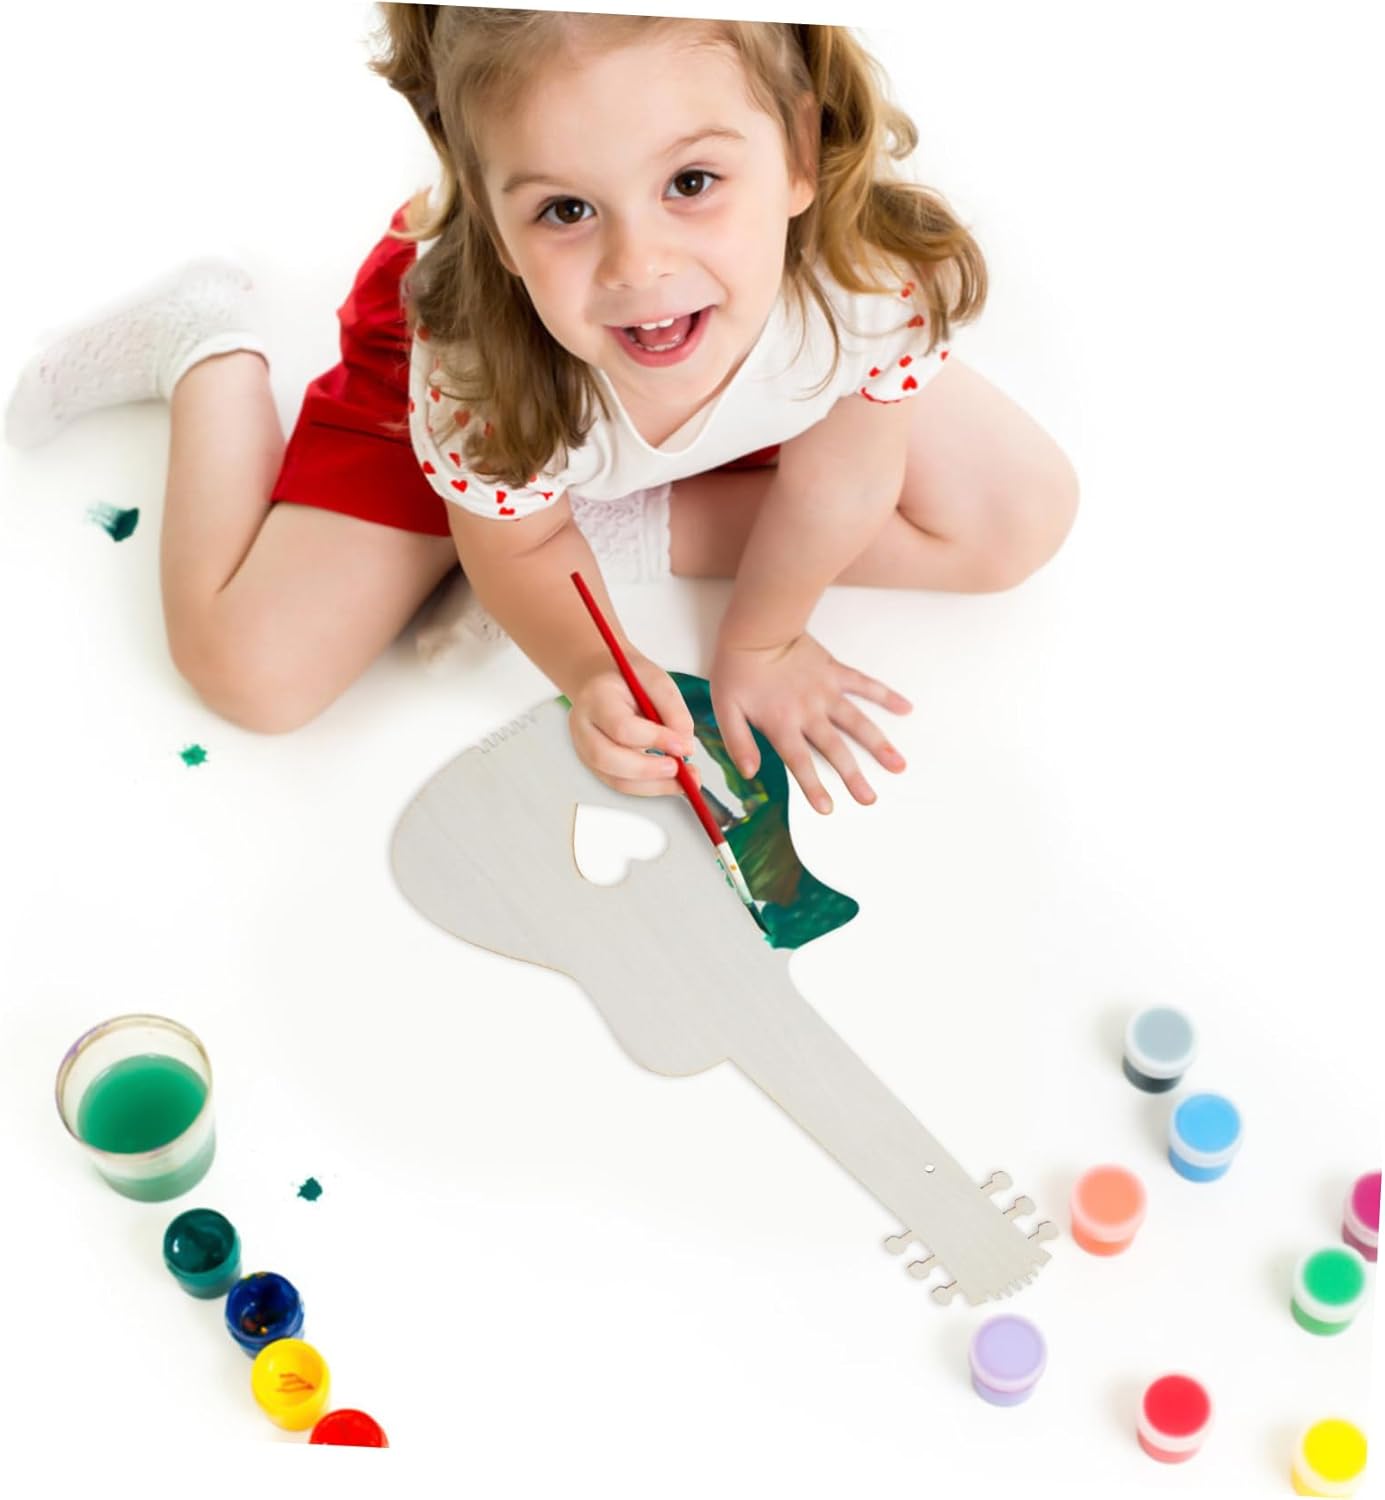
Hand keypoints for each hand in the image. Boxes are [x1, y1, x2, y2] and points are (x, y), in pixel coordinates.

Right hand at [566, 649, 696, 798]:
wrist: (601, 681)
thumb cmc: (627, 679)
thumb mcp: (655, 681)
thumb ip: (673, 711)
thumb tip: (685, 748)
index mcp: (596, 698)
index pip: (621, 727)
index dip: (654, 740)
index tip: (683, 746)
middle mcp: (583, 727)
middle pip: (608, 759)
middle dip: (649, 770)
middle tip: (680, 769)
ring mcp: (585, 749)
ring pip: (615, 779)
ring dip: (653, 786)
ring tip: (684, 780)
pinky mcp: (595, 765)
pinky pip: (621, 784)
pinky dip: (649, 787)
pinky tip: (670, 781)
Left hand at [710, 633, 910, 812]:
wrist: (756, 629)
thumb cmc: (738, 668)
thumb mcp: (725, 709)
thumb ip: (738, 742)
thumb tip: (749, 773)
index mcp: (782, 724)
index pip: (800, 762)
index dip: (813, 787)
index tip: (828, 808)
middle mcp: (809, 712)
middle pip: (835, 750)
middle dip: (853, 777)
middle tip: (870, 798)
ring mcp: (826, 692)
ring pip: (858, 723)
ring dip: (879, 745)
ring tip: (898, 765)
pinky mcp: (835, 672)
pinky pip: (865, 685)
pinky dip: (886, 696)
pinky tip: (905, 708)